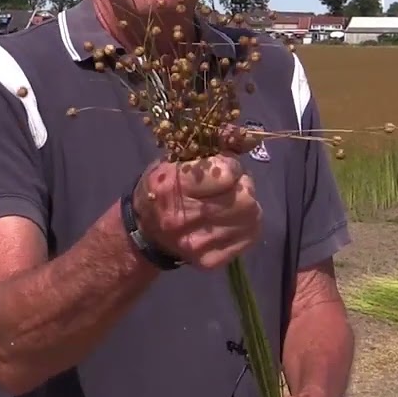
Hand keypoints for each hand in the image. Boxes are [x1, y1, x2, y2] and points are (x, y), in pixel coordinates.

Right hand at [132, 141, 261, 270]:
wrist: (145, 232)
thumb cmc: (162, 188)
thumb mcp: (176, 159)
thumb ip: (211, 146)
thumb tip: (248, 136)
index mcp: (172, 187)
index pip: (227, 172)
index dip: (229, 164)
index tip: (220, 167)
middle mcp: (184, 218)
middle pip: (245, 197)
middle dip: (242, 185)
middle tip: (229, 186)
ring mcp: (199, 244)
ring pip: (252, 216)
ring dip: (246, 205)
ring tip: (229, 203)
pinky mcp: (211, 260)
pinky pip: (250, 236)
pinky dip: (246, 224)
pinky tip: (230, 220)